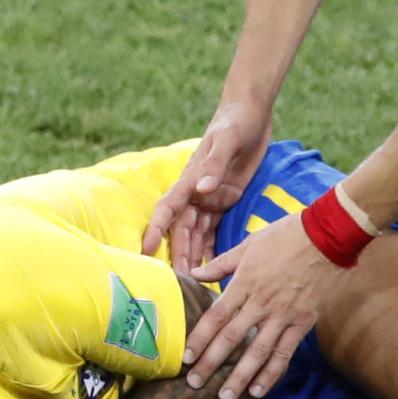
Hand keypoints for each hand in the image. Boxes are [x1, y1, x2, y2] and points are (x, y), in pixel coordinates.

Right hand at [142, 101, 273, 273]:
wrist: (251, 113)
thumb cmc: (234, 122)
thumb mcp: (227, 140)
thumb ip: (215, 166)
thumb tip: (201, 189)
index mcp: (189, 179)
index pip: (166, 209)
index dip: (156, 230)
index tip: (146, 251)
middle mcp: (195, 193)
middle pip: (181, 229)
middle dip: (178, 254)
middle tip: (178, 283)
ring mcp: (209, 199)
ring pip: (196, 234)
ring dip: (193, 256)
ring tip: (193, 285)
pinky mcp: (225, 200)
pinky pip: (214, 229)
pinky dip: (211, 248)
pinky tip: (213, 269)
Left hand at [185, 213, 336, 398]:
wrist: (328, 236)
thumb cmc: (287, 235)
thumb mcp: (250, 244)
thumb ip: (222, 263)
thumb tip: (194, 273)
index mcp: (246, 282)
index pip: (216, 316)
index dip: (200, 338)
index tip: (186, 357)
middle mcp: (261, 302)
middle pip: (232, 338)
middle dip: (211, 363)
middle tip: (195, 383)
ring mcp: (283, 315)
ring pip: (258, 352)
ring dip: (240, 376)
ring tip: (225, 397)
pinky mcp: (302, 322)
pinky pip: (285, 352)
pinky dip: (271, 373)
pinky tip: (259, 390)